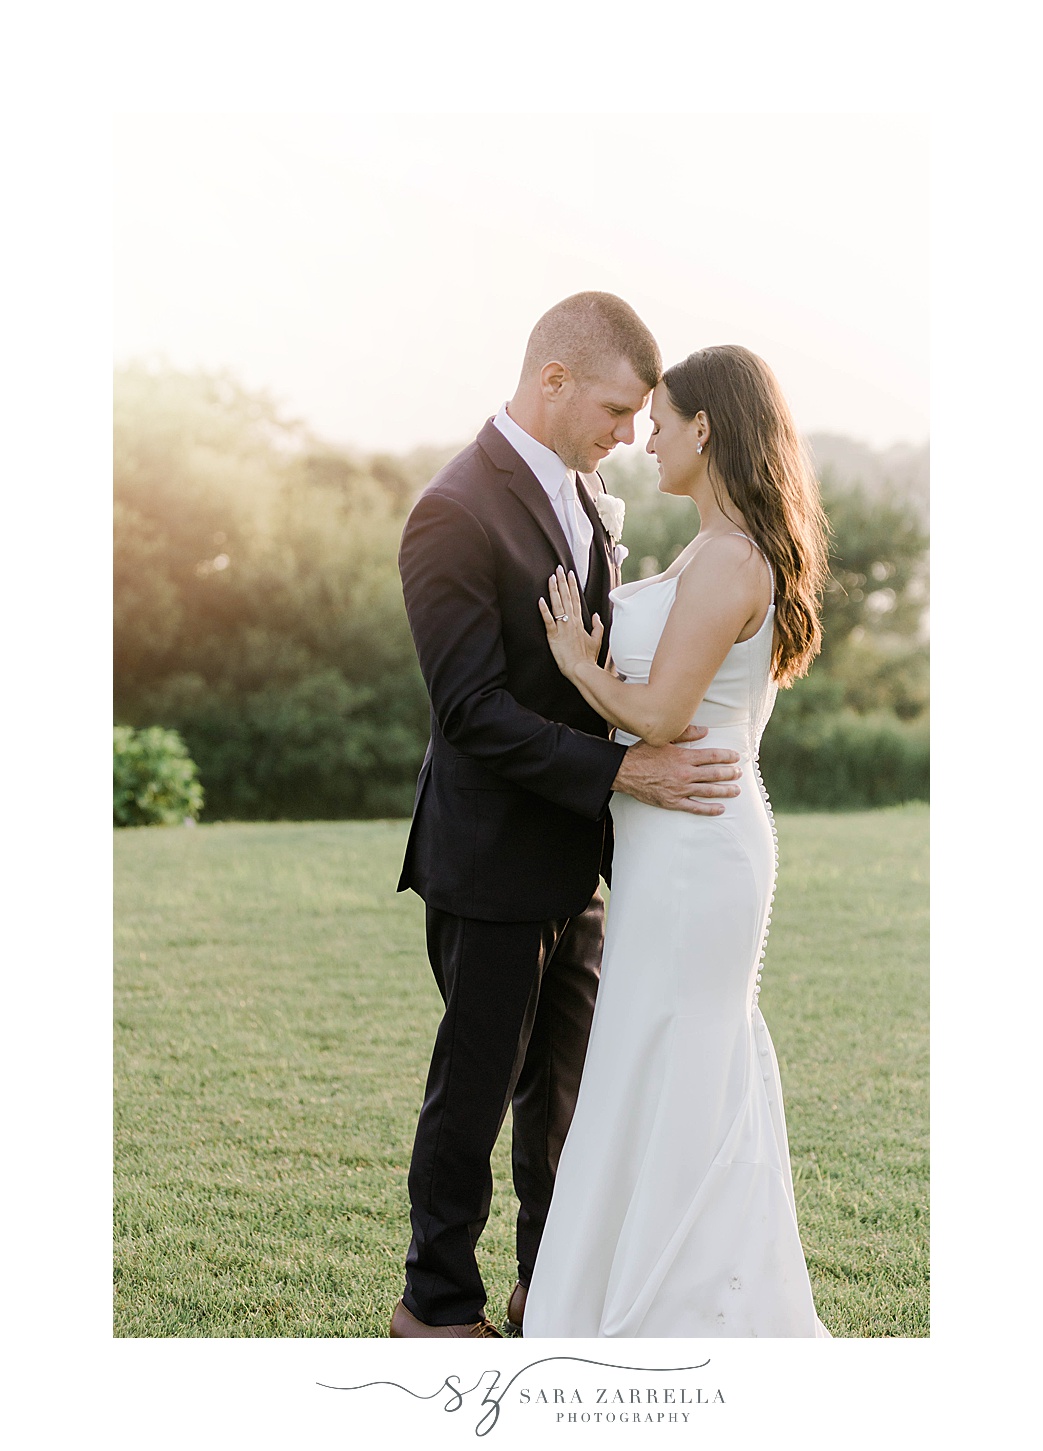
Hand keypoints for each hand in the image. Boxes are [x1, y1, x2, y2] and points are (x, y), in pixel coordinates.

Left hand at [538, 567, 603, 677]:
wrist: (582, 670)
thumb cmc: (588, 658)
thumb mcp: (597, 641)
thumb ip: (597, 626)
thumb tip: (595, 615)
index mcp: (580, 622)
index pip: (575, 599)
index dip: (572, 585)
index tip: (570, 574)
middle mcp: (571, 622)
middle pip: (566, 598)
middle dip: (562, 582)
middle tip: (558, 568)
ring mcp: (562, 628)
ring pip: (557, 605)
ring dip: (554, 590)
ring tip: (551, 577)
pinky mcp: (553, 636)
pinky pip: (548, 620)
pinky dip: (544, 610)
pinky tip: (540, 600)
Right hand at [612, 732, 741, 815]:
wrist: (625, 771)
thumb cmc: (643, 753)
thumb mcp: (664, 739)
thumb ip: (686, 733)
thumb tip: (705, 731)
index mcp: (684, 757)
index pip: (712, 756)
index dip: (726, 757)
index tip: (736, 757)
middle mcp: (685, 773)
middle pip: (714, 774)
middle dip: (729, 774)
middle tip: (739, 774)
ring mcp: (680, 789)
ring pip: (708, 791)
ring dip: (724, 791)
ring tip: (736, 790)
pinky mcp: (673, 801)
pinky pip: (695, 807)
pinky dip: (709, 809)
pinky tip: (720, 809)